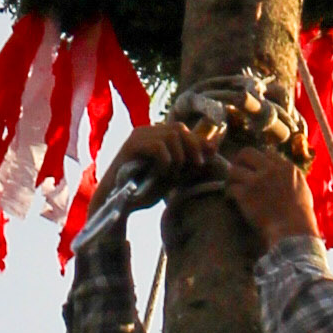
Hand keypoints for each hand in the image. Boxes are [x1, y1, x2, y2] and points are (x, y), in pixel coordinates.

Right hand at [94, 113, 221, 208]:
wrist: (118, 204)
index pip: (182, 128)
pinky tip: (161, 172)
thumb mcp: (175, 175)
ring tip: (173, 174)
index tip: (203, 162)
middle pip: (179, 128)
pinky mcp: (130, 146)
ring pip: (171, 135)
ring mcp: (137, 137)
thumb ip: (191, 162)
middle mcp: (146, 131)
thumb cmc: (144, 190)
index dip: (197, 142)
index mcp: (156, 135)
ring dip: (178, 157)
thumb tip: (214, 147)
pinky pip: (157, 146)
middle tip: (193, 167)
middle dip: (191, 148)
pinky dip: (165, 160)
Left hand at [216, 139, 317, 250]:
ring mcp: (256, 181)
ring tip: (232, 185)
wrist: (293, 230)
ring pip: (234, 169)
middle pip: (247, 153)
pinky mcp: (245, 195)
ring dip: (232, 178)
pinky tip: (231, 199)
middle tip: (238, 171)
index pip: (268, 152)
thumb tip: (282, 175)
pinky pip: (230, 188)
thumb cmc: (302, 215)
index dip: (259, 159)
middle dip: (240, 160)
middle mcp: (270, 170)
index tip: (255, 167)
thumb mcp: (302, 188)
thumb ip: (290, 177)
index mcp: (286, 167)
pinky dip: (229, 194)